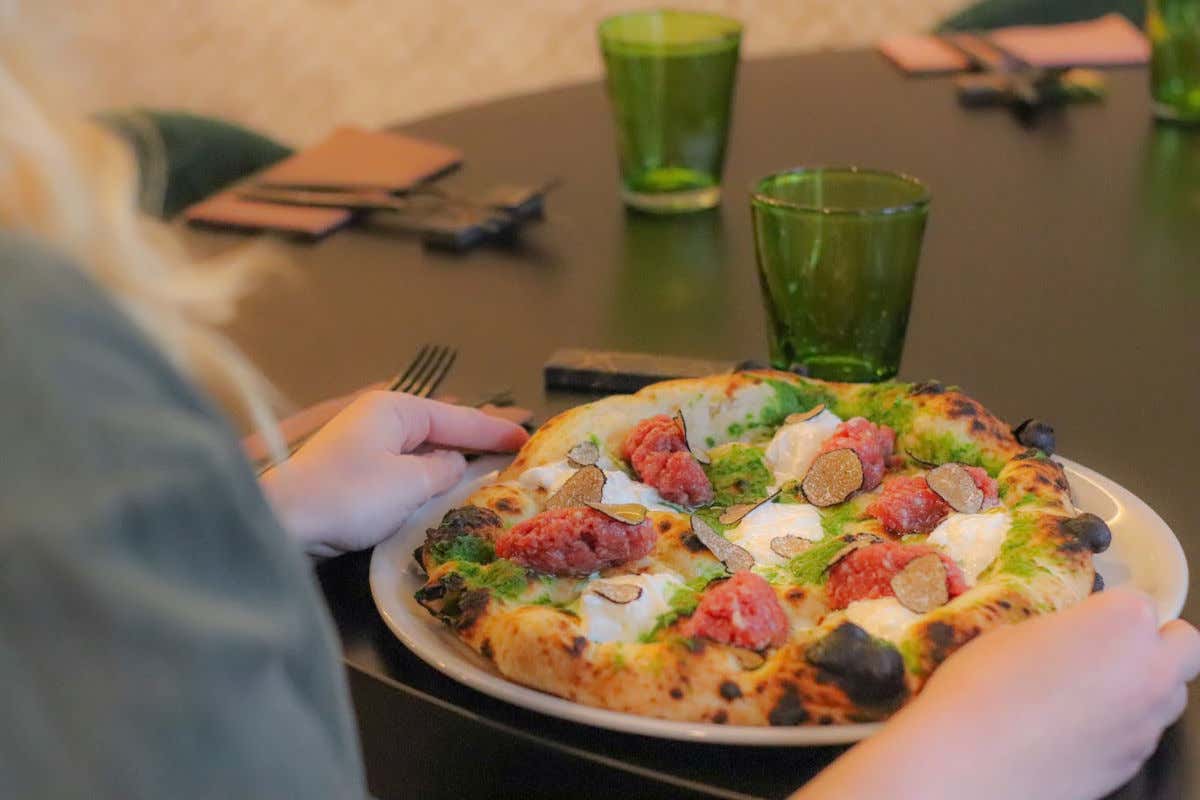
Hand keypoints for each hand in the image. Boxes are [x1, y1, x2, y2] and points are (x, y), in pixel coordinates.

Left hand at [259, 391, 527, 555]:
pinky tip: (444, 487)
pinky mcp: (354, 473)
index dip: (496, 430)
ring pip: (423, 449)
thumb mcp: (410, 483)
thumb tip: (455, 466)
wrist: (283, 522)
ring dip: (453, 459)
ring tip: (490, 466)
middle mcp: (380, 419)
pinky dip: (428, 475)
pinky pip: (404, 467)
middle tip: (516, 447)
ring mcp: (364, 445)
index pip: (459, 418)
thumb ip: (444, 472)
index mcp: (396, 410)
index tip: (529, 438)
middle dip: (477, 438)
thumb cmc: (348, 496)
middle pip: (441, 428)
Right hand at [794, 588, 1199, 799]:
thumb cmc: (980, 687)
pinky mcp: (1136, 763)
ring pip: (1172, 693)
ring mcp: (1148, 721)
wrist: (973, 764)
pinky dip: (1122, 725)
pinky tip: (1076, 729)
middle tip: (1108, 650)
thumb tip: (1063, 641)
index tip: (1080, 620)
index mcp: (1120, 622)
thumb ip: (1057, 632)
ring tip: (1091, 692)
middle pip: (1184, 645)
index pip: (1139, 600)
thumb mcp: (1010, 634)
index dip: (1108, 609)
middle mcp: (1150, 668)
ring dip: (1145, 685)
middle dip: (1154, 642)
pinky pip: (1144, 732)